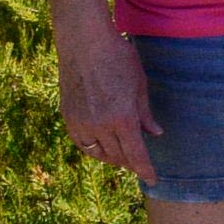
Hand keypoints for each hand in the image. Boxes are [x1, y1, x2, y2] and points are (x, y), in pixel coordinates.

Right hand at [55, 23, 160, 177]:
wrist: (84, 43)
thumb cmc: (118, 58)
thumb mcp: (140, 85)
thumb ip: (146, 114)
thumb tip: (155, 135)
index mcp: (122, 118)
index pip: (136, 155)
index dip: (145, 170)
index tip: (152, 180)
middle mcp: (100, 125)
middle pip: (118, 156)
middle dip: (131, 163)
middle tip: (140, 164)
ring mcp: (81, 122)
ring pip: (98, 153)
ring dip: (113, 158)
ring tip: (123, 156)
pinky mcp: (68, 117)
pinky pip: (82, 143)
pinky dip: (94, 149)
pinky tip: (102, 146)